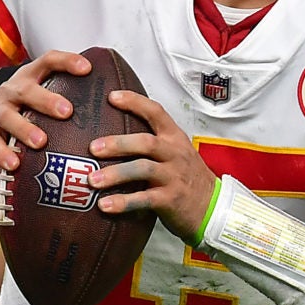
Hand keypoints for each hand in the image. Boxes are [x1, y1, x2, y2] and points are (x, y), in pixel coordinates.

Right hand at [0, 50, 87, 172]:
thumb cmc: (26, 108)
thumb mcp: (42, 94)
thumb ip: (69, 95)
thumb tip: (114, 101)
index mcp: (30, 77)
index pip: (48, 61)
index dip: (66, 62)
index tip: (87, 69)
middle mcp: (13, 90)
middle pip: (26, 90)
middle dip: (46, 100)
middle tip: (67, 112)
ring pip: (8, 116)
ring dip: (24, 129)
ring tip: (41, 142)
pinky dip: (3, 154)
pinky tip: (14, 164)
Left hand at [92, 90, 217, 242]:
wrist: (213, 208)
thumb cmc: (187, 179)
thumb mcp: (176, 154)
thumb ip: (152, 145)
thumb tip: (112, 138)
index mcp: (174, 138)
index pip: (156, 112)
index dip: (134, 102)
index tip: (111, 96)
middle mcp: (175, 154)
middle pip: (145, 142)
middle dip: (117, 143)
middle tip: (92, 148)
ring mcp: (174, 176)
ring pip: (142, 169)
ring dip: (115, 174)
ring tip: (92, 181)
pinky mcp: (171, 199)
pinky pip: (144, 199)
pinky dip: (123, 202)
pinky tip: (105, 205)